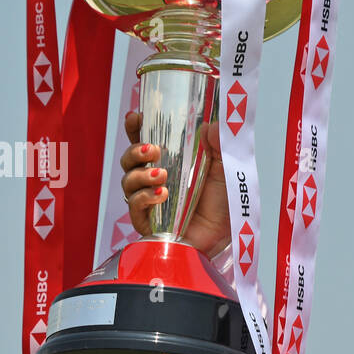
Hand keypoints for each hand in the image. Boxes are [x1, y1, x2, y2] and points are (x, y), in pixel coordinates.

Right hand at [119, 111, 231, 256]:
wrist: (225, 236)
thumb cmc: (221, 204)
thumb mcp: (224, 169)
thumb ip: (219, 146)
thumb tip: (209, 126)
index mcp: (168, 163)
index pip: (144, 141)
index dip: (135, 128)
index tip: (136, 117)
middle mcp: (153, 180)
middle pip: (128, 160)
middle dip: (135, 151)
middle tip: (154, 150)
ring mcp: (148, 201)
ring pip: (128, 181)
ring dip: (141, 175)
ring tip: (162, 176)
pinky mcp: (147, 222)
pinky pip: (134, 206)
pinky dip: (145, 197)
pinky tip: (161, 195)